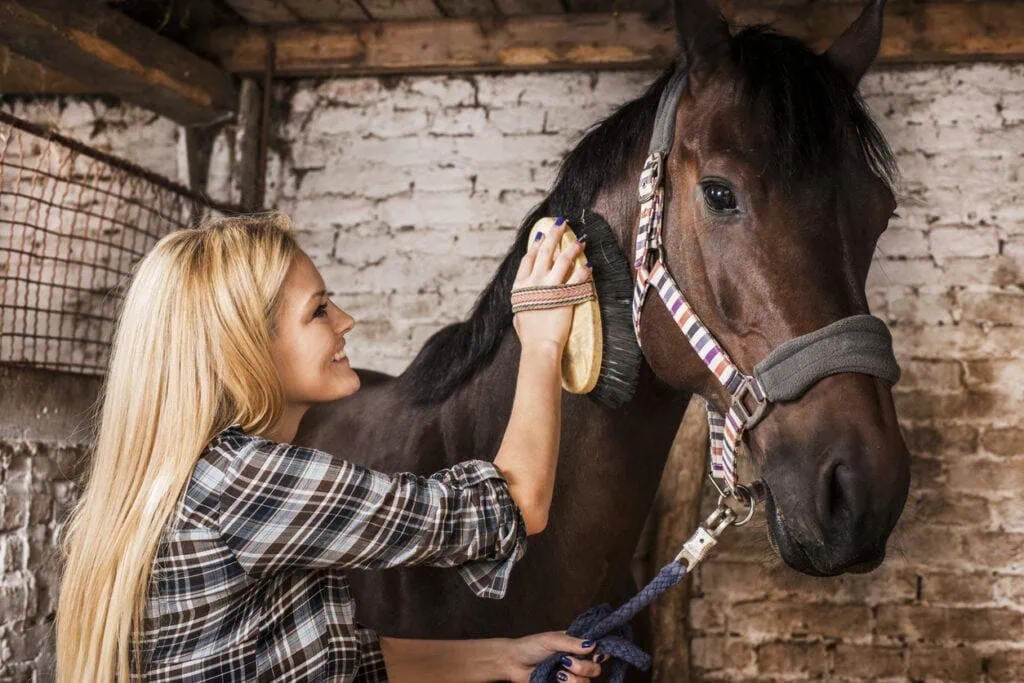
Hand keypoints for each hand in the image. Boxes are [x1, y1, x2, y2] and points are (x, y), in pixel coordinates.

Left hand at [499, 632, 602, 682]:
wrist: (512, 663)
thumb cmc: (530, 646)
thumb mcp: (550, 639)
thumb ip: (571, 642)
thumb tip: (592, 645)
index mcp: (575, 646)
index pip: (597, 650)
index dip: (601, 653)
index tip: (595, 655)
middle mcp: (575, 660)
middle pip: (595, 669)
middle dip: (584, 668)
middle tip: (566, 662)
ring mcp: (570, 675)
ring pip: (586, 682)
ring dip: (574, 679)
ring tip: (559, 673)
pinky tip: (557, 679)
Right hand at [512, 218, 591, 352]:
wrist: (539, 345)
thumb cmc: (529, 336)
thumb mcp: (519, 315)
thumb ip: (523, 303)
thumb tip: (523, 302)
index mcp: (521, 286)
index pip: (528, 259)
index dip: (535, 246)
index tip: (541, 236)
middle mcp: (535, 282)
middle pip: (545, 251)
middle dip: (553, 234)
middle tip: (561, 223)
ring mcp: (551, 287)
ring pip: (563, 259)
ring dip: (572, 247)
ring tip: (580, 240)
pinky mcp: (566, 295)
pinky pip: (578, 277)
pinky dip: (584, 270)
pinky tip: (589, 264)